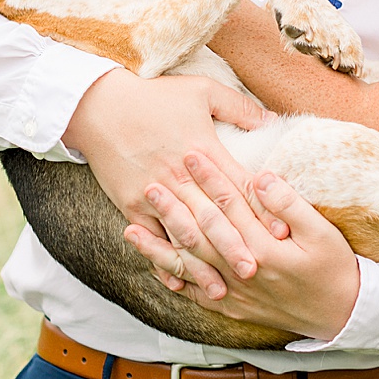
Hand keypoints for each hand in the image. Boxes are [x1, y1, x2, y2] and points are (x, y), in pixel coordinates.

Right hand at [62, 69, 271, 271]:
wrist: (97, 105)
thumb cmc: (153, 95)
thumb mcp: (201, 90)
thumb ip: (239, 107)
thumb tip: (273, 120)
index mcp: (202, 150)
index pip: (237, 187)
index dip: (260, 211)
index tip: (280, 233)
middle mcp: (180, 177)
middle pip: (213, 218)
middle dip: (235, 247)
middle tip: (256, 271)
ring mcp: (153, 194)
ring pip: (183, 235)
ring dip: (202, 264)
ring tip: (221, 288)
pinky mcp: (131, 204)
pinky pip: (151, 238)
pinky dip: (164, 260)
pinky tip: (178, 281)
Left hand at [125, 156, 360, 340]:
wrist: (342, 315)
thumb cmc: (335, 268)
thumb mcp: (323, 233)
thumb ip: (290, 204)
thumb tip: (261, 177)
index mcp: (264, 249)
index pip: (229, 205)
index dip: (208, 178)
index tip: (189, 154)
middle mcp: (242, 272)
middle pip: (200, 233)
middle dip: (174, 207)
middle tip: (150, 182)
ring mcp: (234, 293)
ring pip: (189, 267)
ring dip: (159, 247)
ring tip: (130, 228)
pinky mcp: (232, 308)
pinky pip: (194, 294)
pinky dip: (173, 281)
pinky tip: (153, 267)